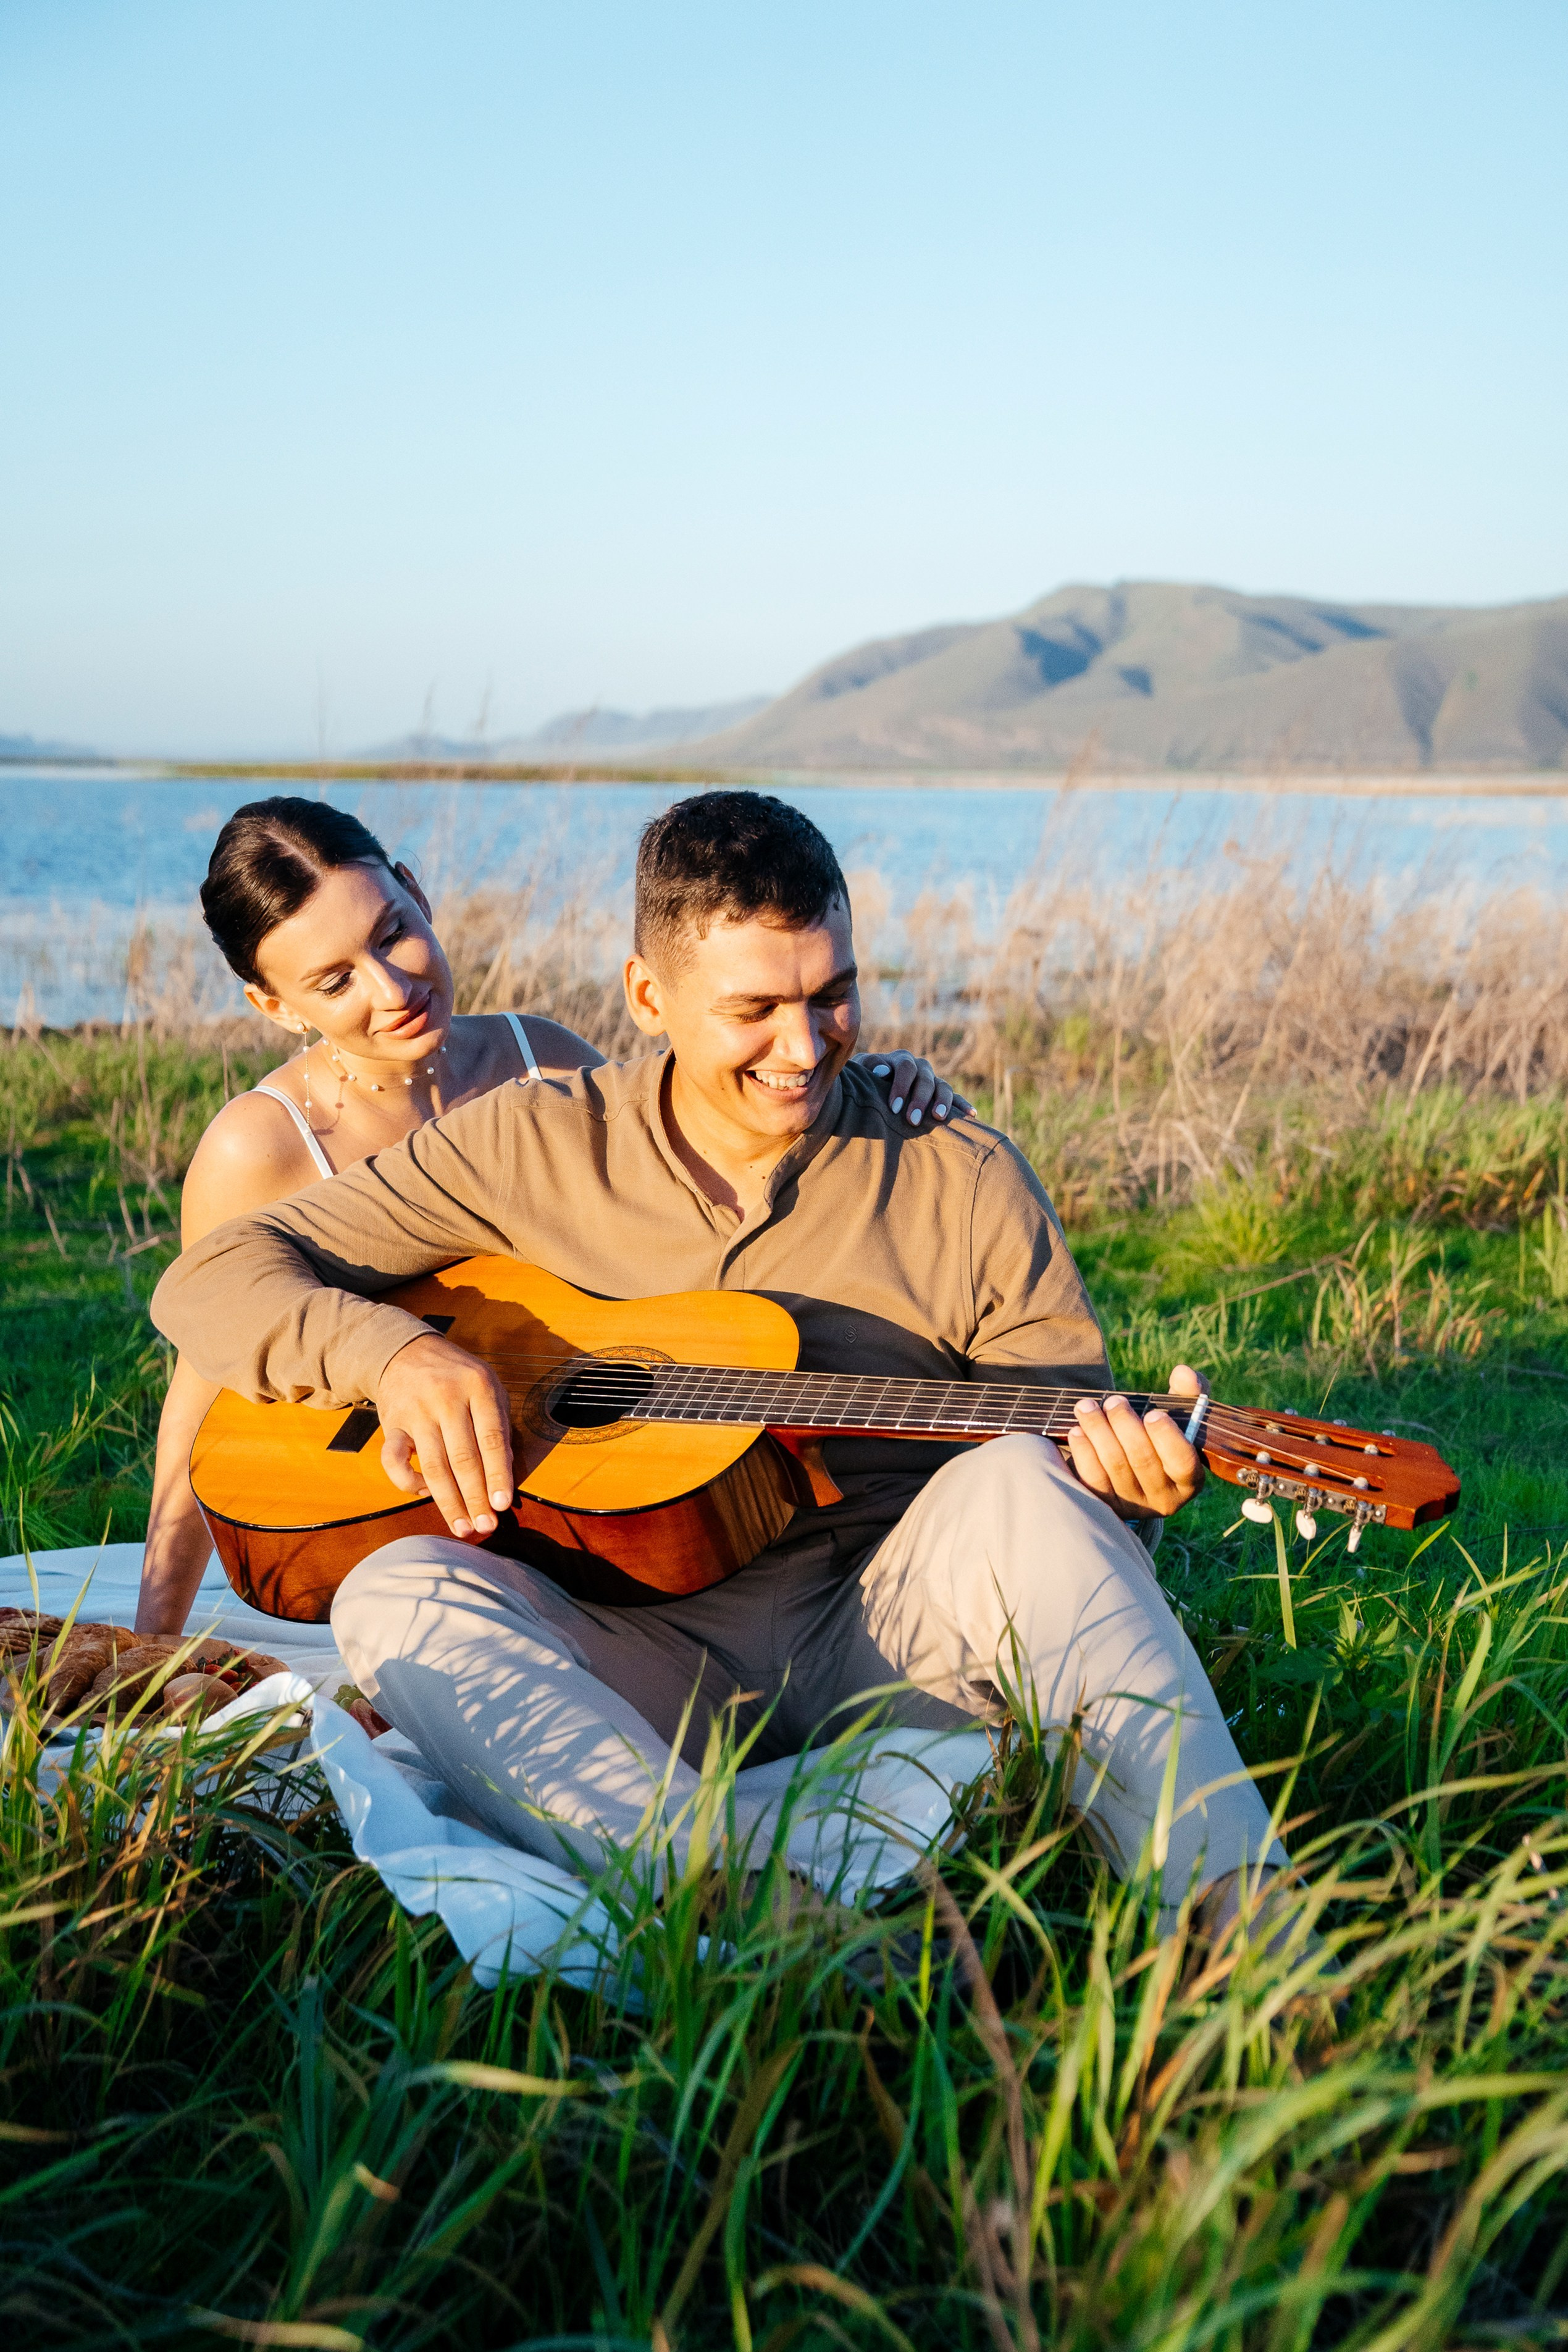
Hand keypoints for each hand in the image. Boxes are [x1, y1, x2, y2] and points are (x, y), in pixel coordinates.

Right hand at [376, 1333, 514, 1538]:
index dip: (497, 1474)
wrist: (407, 1351)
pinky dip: (408, 1483)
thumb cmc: (457, 1376)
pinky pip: (393, 1461)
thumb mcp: (488, 1387)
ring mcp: (416, 1411)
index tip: (502, 1504)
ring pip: (432, 1466)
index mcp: (478, 1386)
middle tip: (486, 1527)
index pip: (491, 1439)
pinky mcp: (391, 1423)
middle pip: (463, 1458)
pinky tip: (425, 1495)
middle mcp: (446, 1398)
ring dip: (448, 1502)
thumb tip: (505, 1473)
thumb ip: (499, 1425)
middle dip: (475, 1497)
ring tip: (462, 1526)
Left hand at [864, 1051, 972, 1128]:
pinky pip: (955, 1097)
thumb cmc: (864, 1078)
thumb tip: (883, 1071)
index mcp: (901, 1059)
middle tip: (911, 1120)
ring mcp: (932, 1080)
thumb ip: (870, 1066)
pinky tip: (972, 1115)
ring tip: (938, 1117)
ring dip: (942, 1101)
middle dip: (919, 1099)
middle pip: (925, 1078)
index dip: (901, 1086)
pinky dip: (963, 1105)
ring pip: (943, 1087)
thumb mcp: (862, 1069)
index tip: (894, 1107)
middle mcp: (919, 1067)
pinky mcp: (939, 1094)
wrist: (871, 1084)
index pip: (905, 1067)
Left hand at [1063, 1363, 1207, 1520]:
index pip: (1183, 1462)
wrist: (1129, 1464)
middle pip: (1143, 1460)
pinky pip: (1092, 1479)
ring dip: (1098, 1431)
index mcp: (1189, 1479)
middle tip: (1113, 1401)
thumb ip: (1188, 1392)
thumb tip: (1183, 1373)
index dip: (1167, 1436)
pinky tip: (1076, 1430)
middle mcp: (1164, 1499)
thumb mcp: (1178, 1415)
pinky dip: (1083, 1452)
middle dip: (1124, 1425)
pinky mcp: (1106, 1505)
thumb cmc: (1159, 1435)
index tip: (1153, 1413)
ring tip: (1086, 1406)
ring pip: (1114, 1466)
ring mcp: (1134, 1506)